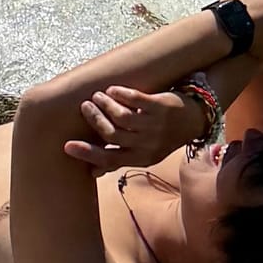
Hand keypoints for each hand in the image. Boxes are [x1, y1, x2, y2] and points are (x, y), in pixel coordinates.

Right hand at [64, 84, 190, 171]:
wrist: (194, 120)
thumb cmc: (163, 137)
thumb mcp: (144, 153)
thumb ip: (118, 159)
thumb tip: (91, 173)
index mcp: (141, 158)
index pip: (110, 159)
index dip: (87, 154)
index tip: (67, 146)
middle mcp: (148, 145)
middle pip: (113, 134)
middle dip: (95, 120)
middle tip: (85, 106)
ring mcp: (155, 126)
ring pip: (122, 116)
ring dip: (105, 105)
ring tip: (97, 96)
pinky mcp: (161, 107)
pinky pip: (136, 100)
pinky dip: (121, 94)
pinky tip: (113, 89)